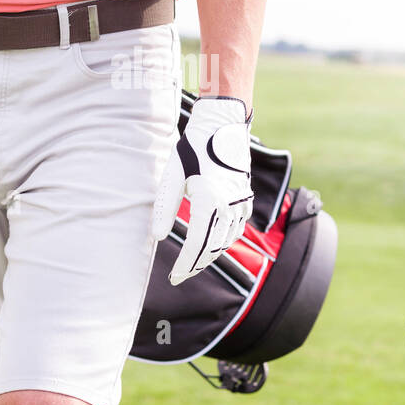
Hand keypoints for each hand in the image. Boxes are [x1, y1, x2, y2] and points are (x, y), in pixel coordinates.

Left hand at [151, 96, 253, 283]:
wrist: (223, 126)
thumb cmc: (193, 148)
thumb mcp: (173, 175)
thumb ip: (166, 207)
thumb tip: (158, 236)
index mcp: (209, 201)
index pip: (196, 244)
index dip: (185, 265)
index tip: (173, 277)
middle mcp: (229, 206)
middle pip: (212, 249)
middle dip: (195, 266)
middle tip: (179, 277)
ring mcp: (241, 204)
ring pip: (226, 242)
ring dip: (208, 256)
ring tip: (191, 264)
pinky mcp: (246, 201)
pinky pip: (235, 231)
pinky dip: (222, 242)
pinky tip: (210, 245)